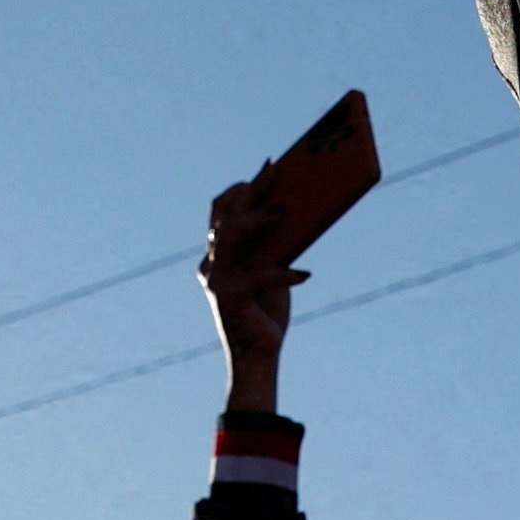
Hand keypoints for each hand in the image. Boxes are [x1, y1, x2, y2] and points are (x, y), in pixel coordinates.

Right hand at [199, 179, 303, 413]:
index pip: (224, 208)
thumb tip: (294, 208)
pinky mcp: (228, 297)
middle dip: (250, 190)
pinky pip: (257, 277)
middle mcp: (213, 261)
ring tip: (282, 213)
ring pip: (226, 234)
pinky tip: (306, 273)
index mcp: (221, 252)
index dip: (246, 185)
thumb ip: (274, 243)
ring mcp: (216, 278)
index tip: (272, 164)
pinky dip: (282, 274)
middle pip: (224, 213)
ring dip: (254, 219)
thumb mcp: (273, 267)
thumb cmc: (267, 309)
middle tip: (277, 175)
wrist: (258, 355)